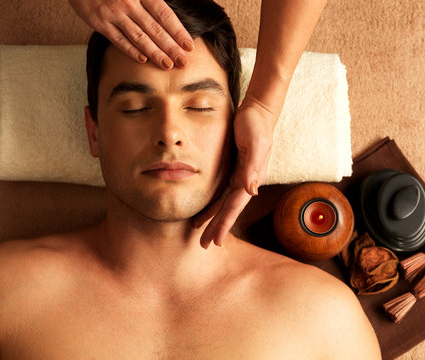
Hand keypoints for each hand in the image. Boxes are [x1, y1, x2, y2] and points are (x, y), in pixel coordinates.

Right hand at [69, 0, 193, 69]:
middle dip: (171, 47)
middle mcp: (129, 3)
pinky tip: (143, 60)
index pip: (164, 14)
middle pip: (155, 29)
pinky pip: (119, 40)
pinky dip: (131, 51)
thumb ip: (150, 0)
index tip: (189, 45)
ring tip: (168, 65)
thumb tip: (168, 17)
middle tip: (183, 61)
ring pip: (139, 37)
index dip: (178, 31)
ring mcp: (114, 13)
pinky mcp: (100, 22)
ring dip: (155, 53)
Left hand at [193, 98, 275, 248]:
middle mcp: (245, 181)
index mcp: (250, 178)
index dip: (225, 224)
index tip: (216, 241)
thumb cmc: (256, 126)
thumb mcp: (255, 145)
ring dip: (212, 217)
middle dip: (216, 227)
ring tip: (199, 230)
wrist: (257, 111)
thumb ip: (252, 167)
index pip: (234, 206)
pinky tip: (204, 208)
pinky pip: (221, 190)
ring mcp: (239, 176)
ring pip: (223, 202)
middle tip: (203, 244)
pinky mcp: (232, 168)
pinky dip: (212, 202)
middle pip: (228, 209)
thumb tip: (251, 191)